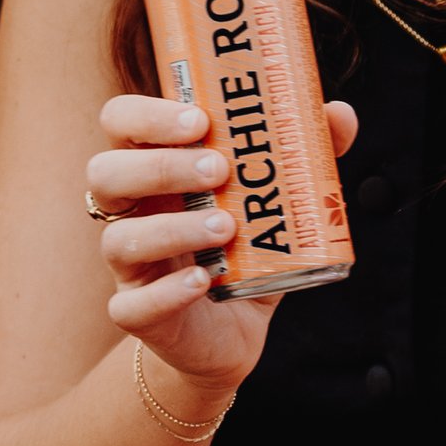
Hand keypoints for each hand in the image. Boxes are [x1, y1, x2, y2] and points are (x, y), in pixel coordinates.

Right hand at [89, 91, 359, 405]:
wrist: (231, 332)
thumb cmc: (243, 254)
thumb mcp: (275, 204)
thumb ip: (303, 155)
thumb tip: (340, 113)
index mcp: (153, 170)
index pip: (121, 123)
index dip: (148, 116)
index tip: (201, 120)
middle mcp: (131, 212)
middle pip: (105, 173)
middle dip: (159, 166)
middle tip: (218, 169)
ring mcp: (128, 265)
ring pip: (118, 239)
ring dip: (171, 229)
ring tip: (225, 227)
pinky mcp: (136, 313)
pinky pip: (131, 305)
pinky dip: (168, 291)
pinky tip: (204, 281)